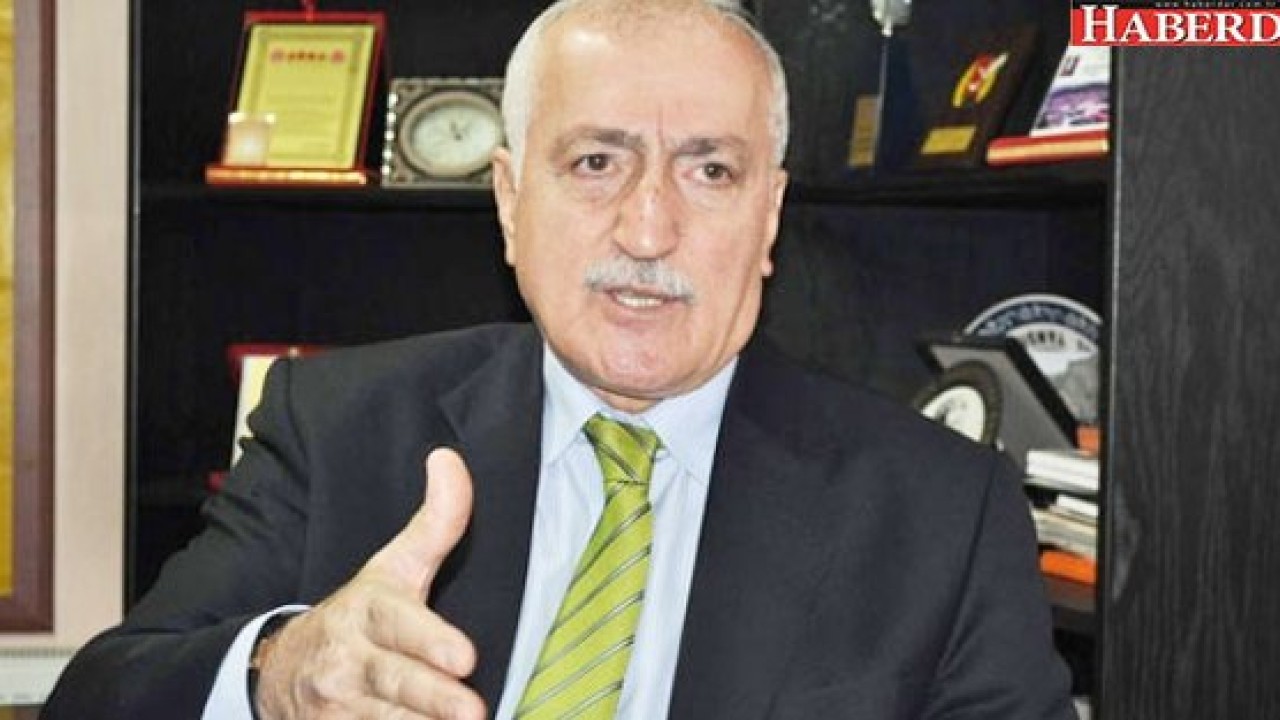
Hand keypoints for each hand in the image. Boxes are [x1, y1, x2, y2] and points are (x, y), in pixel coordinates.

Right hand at [254, 448, 486, 719]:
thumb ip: (435, 522)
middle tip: (472, 710)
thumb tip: (450, 459)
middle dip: (433, 699)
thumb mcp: (394, 567)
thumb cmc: (362, 615)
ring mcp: (339, 708)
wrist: (282, 670)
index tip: (465, 657)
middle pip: (396, 683)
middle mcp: (350, 661)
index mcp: (368, 611)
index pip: (399, 625)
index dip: (429, 640)